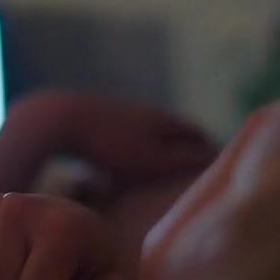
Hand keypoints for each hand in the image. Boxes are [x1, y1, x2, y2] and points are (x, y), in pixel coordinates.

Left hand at [16, 91, 218, 184]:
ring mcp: (117, 114)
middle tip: (196, 164)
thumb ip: (185, 161)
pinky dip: (131, 149)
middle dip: (187, 145)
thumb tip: (218, 160)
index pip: (196, 132)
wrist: (59, 118)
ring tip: (162, 166)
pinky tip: (121, 164)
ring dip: (159, 146)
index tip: (221, 162)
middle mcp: (143, 112)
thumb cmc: (109, 145)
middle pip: (172, 129)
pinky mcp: (93, 121)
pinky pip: (121, 136)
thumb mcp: (152, 160)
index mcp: (162, 119)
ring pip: (146, 131)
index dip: (209, 147)